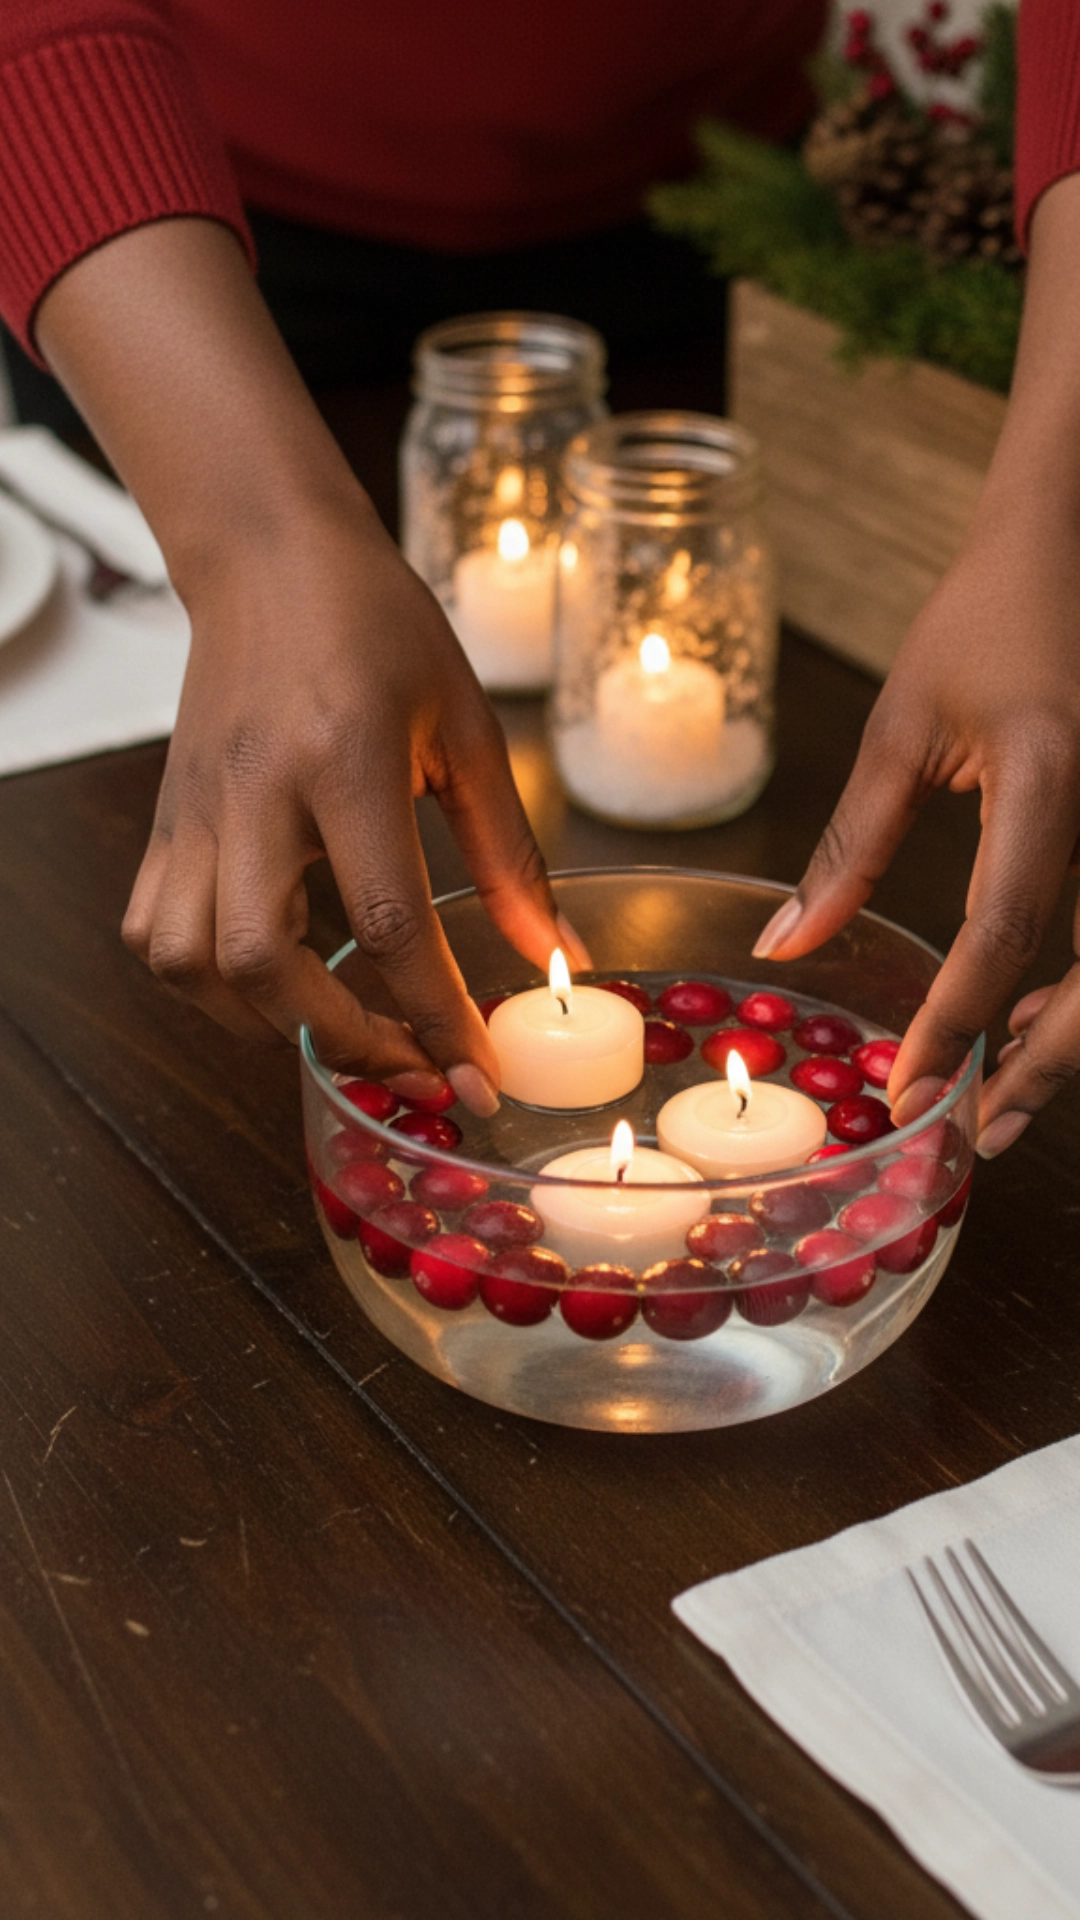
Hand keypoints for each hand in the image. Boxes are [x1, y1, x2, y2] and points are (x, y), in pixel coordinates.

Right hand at [35, 220, 578, 1111]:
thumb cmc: (375, 624)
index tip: (478, 1071)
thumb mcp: (468, 728)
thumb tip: (555, 954)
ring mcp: (198, 812)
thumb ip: (509, 853)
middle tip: (414, 1068)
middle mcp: (257, 794)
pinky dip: (208, 985)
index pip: (386, 920)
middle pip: (265, 963)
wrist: (269, 557)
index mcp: (346, 760)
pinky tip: (270, 984)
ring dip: (268, 1022)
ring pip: (191, 963)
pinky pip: (155, 933)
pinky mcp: (168, 820)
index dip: (436, 1013)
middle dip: (347, 1038)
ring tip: (344, 1027)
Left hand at [754, 504, 1079, 1153]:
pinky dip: (1076, 985)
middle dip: (1040, 1069)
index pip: (1003, 933)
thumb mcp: (904, 727)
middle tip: (973, 1132)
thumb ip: (849, 845)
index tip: (909, 1090)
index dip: (958, 1024)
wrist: (1074, 543)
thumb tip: (785, 944)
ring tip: (995, 1097)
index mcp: (1050, 785)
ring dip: (1063, 1039)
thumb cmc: (987, 615)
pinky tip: (1027, 1013)